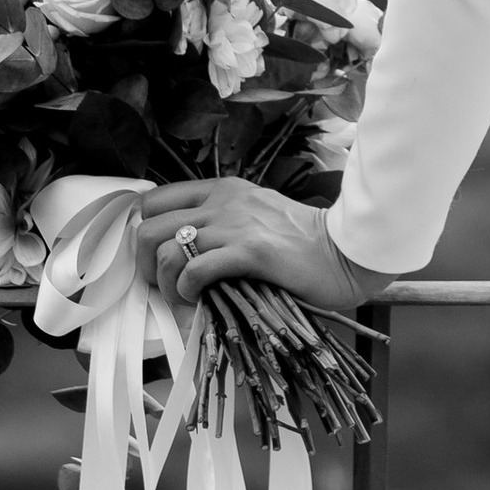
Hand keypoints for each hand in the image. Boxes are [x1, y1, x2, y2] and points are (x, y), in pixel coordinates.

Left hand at [134, 176, 389, 315]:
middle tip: (164, 286)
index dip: (144, 234)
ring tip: (184, 299)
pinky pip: (194, 271)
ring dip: (165, 284)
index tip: (156, 260)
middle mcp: (222, 201)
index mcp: (222, 190)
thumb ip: (222, 222)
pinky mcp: (250, 252)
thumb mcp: (256, 216)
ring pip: (165, 251)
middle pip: (148, 228)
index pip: (154, 201)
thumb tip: (184, 252)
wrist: (346, 251)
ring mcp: (235, 225)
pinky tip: (201, 300)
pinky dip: (187, 291)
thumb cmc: (304, 242)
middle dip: (144, 265)